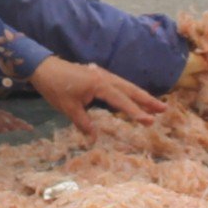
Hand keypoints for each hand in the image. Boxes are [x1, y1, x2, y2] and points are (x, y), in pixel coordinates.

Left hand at [30, 58, 164, 135]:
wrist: (43, 68)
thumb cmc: (55, 87)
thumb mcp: (68, 108)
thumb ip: (84, 123)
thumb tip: (94, 139)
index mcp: (99, 85)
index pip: (122, 101)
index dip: (136, 112)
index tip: (149, 121)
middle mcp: (105, 77)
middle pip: (130, 90)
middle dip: (147, 100)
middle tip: (164, 109)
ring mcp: (102, 74)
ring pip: (126, 86)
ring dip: (140, 95)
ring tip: (155, 104)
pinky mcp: (98, 75)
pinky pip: (118, 84)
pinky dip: (129, 92)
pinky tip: (134, 97)